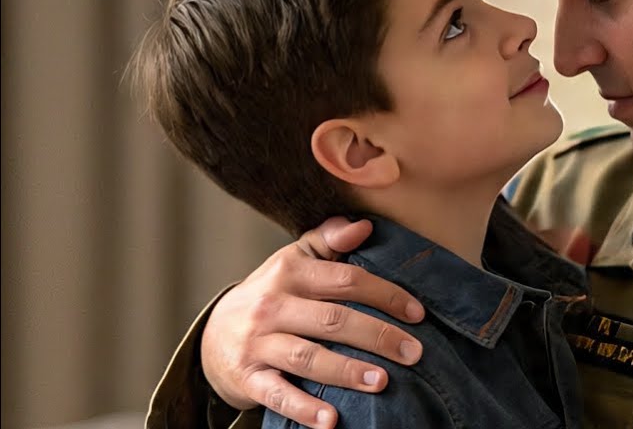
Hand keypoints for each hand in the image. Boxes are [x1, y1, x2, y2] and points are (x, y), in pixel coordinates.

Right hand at [201, 217, 425, 428]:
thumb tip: (365, 226)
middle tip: (414, 352)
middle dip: (378, 336)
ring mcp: (257, 344)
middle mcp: (272, 307)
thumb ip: (328, 241)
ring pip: (308, 357)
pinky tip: (332, 420)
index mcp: (289, 273)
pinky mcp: (248, 379)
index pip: (346, 280)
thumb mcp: (293, 262)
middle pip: (333, 320)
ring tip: (383, 381)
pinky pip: (278, 395)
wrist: (212, 336)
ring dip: (348, 371)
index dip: (385, 295)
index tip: (417, 313)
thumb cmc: (270, 295)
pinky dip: (305, 409)